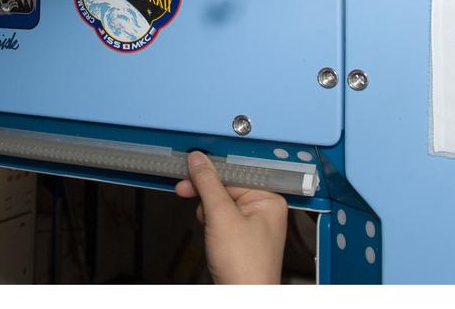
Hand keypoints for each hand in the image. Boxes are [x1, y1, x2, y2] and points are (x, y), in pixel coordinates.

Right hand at [175, 151, 287, 284]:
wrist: (242, 299)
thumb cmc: (246, 266)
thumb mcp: (221, 216)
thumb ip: (208, 184)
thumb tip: (199, 160)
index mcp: (268, 200)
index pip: (236, 171)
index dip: (212, 169)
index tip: (192, 164)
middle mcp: (263, 210)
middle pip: (226, 186)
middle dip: (206, 193)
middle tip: (185, 189)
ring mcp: (252, 224)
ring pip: (220, 202)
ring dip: (207, 210)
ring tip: (207, 224)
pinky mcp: (240, 236)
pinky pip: (220, 218)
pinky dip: (209, 222)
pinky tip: (209, 231)